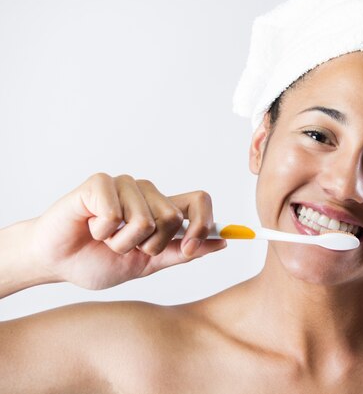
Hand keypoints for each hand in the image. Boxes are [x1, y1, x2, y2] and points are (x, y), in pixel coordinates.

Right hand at [25, 173, 225, 289]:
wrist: (56, 263)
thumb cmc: (97, 261)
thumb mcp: (148, 264)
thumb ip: (184, 252)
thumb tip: (222, 241)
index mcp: (162, 209)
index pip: (199, 201)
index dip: (201, 225)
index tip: (186, 249)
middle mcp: (147, 193)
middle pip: (173, 217)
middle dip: (150, 245)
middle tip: (125, 248)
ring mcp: (124, 185)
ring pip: (144, 220)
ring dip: (121, 243)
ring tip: (105, 239)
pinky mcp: (100, 183)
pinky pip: (115, 214)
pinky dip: (102, 232)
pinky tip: (90, 227)